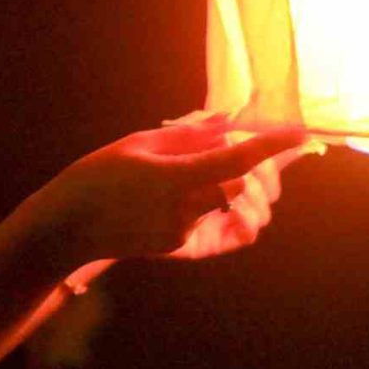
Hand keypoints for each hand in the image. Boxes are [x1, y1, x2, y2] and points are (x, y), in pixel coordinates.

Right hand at [30, 116, 309, 270]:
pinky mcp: (181, 247)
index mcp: (174, 178)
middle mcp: (183, 209)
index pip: (236, 160)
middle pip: (244, 187)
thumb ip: (189, 135)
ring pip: (238, 209)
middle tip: (255, 150)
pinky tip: (227, 200)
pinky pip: (224, 229)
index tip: (300, 133)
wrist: (68, 226)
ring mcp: (184, 233)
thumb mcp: (140, 144)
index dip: (271, 146)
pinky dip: (234, 213)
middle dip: (257, 168)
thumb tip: (228, 121)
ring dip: (247, 191)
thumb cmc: (98, 175)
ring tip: (237, 173)